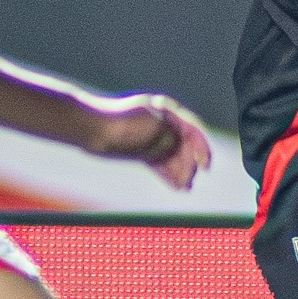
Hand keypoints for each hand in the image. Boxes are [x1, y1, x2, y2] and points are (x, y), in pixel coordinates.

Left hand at [86, 93, 211, 189]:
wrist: (92, 128)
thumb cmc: (122, 123)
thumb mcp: (152, 127)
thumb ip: (170, 137)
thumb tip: (178, 148)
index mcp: (166, 111)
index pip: (192, 130)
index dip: (202, 148)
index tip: (205, 165)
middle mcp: (162, 124)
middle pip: (183, 146)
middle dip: (189, 163)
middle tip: (188, 180)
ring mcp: (151, 138)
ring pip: (172, 157)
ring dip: (181, 171)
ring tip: (184, 187)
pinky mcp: (141, 151)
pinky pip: (160, 164)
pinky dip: (168, 175)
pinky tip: (176, 186)